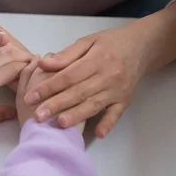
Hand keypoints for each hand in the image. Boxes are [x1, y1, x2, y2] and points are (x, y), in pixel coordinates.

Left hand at [24, 26, 145, 137]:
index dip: (49, 86)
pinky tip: (98, 133)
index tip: (31, 96)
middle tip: (37, 116)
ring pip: (94, 104)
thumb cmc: (111, 42)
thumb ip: (66, 55)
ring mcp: (118, 90)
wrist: (143, 46)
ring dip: (77, 115)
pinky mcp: (126, 100)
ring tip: (60, 124)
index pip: (68, 75)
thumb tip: (43, 64)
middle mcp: (108, 76)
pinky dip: (108, 124)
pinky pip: (116, 114)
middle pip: (78, 92)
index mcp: (96, 59)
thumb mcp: (88, 41)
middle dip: (56, 105)